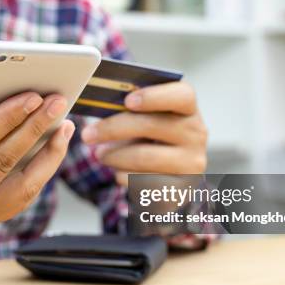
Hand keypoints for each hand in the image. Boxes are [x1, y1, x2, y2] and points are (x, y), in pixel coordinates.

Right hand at [0, 93, 73, 261]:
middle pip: (4, 163)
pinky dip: (37, 177)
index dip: (5, 117)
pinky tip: (47, 153)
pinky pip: (15, 202)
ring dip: (47, 156)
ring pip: (21, 189)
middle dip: (34, 128)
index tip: (30, 94)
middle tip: (59, 99)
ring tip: (64, 127)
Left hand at [81, 81, 206, 185]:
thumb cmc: (150, 137)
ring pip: (144, 157)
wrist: (169, 174)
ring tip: (100, 155)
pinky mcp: (182, 188)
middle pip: (153, 125)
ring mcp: (192, 162)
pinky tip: (118, 173)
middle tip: (88, 135)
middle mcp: (196, 133)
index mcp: (187, 108)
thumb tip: (98, 100)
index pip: (182, 95)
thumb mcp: (144, 119)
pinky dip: (124, 177)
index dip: (154, 96)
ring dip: (114, 156)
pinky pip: (145, 183)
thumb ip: (129, 108)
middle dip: (113, 129)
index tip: (127, 101)